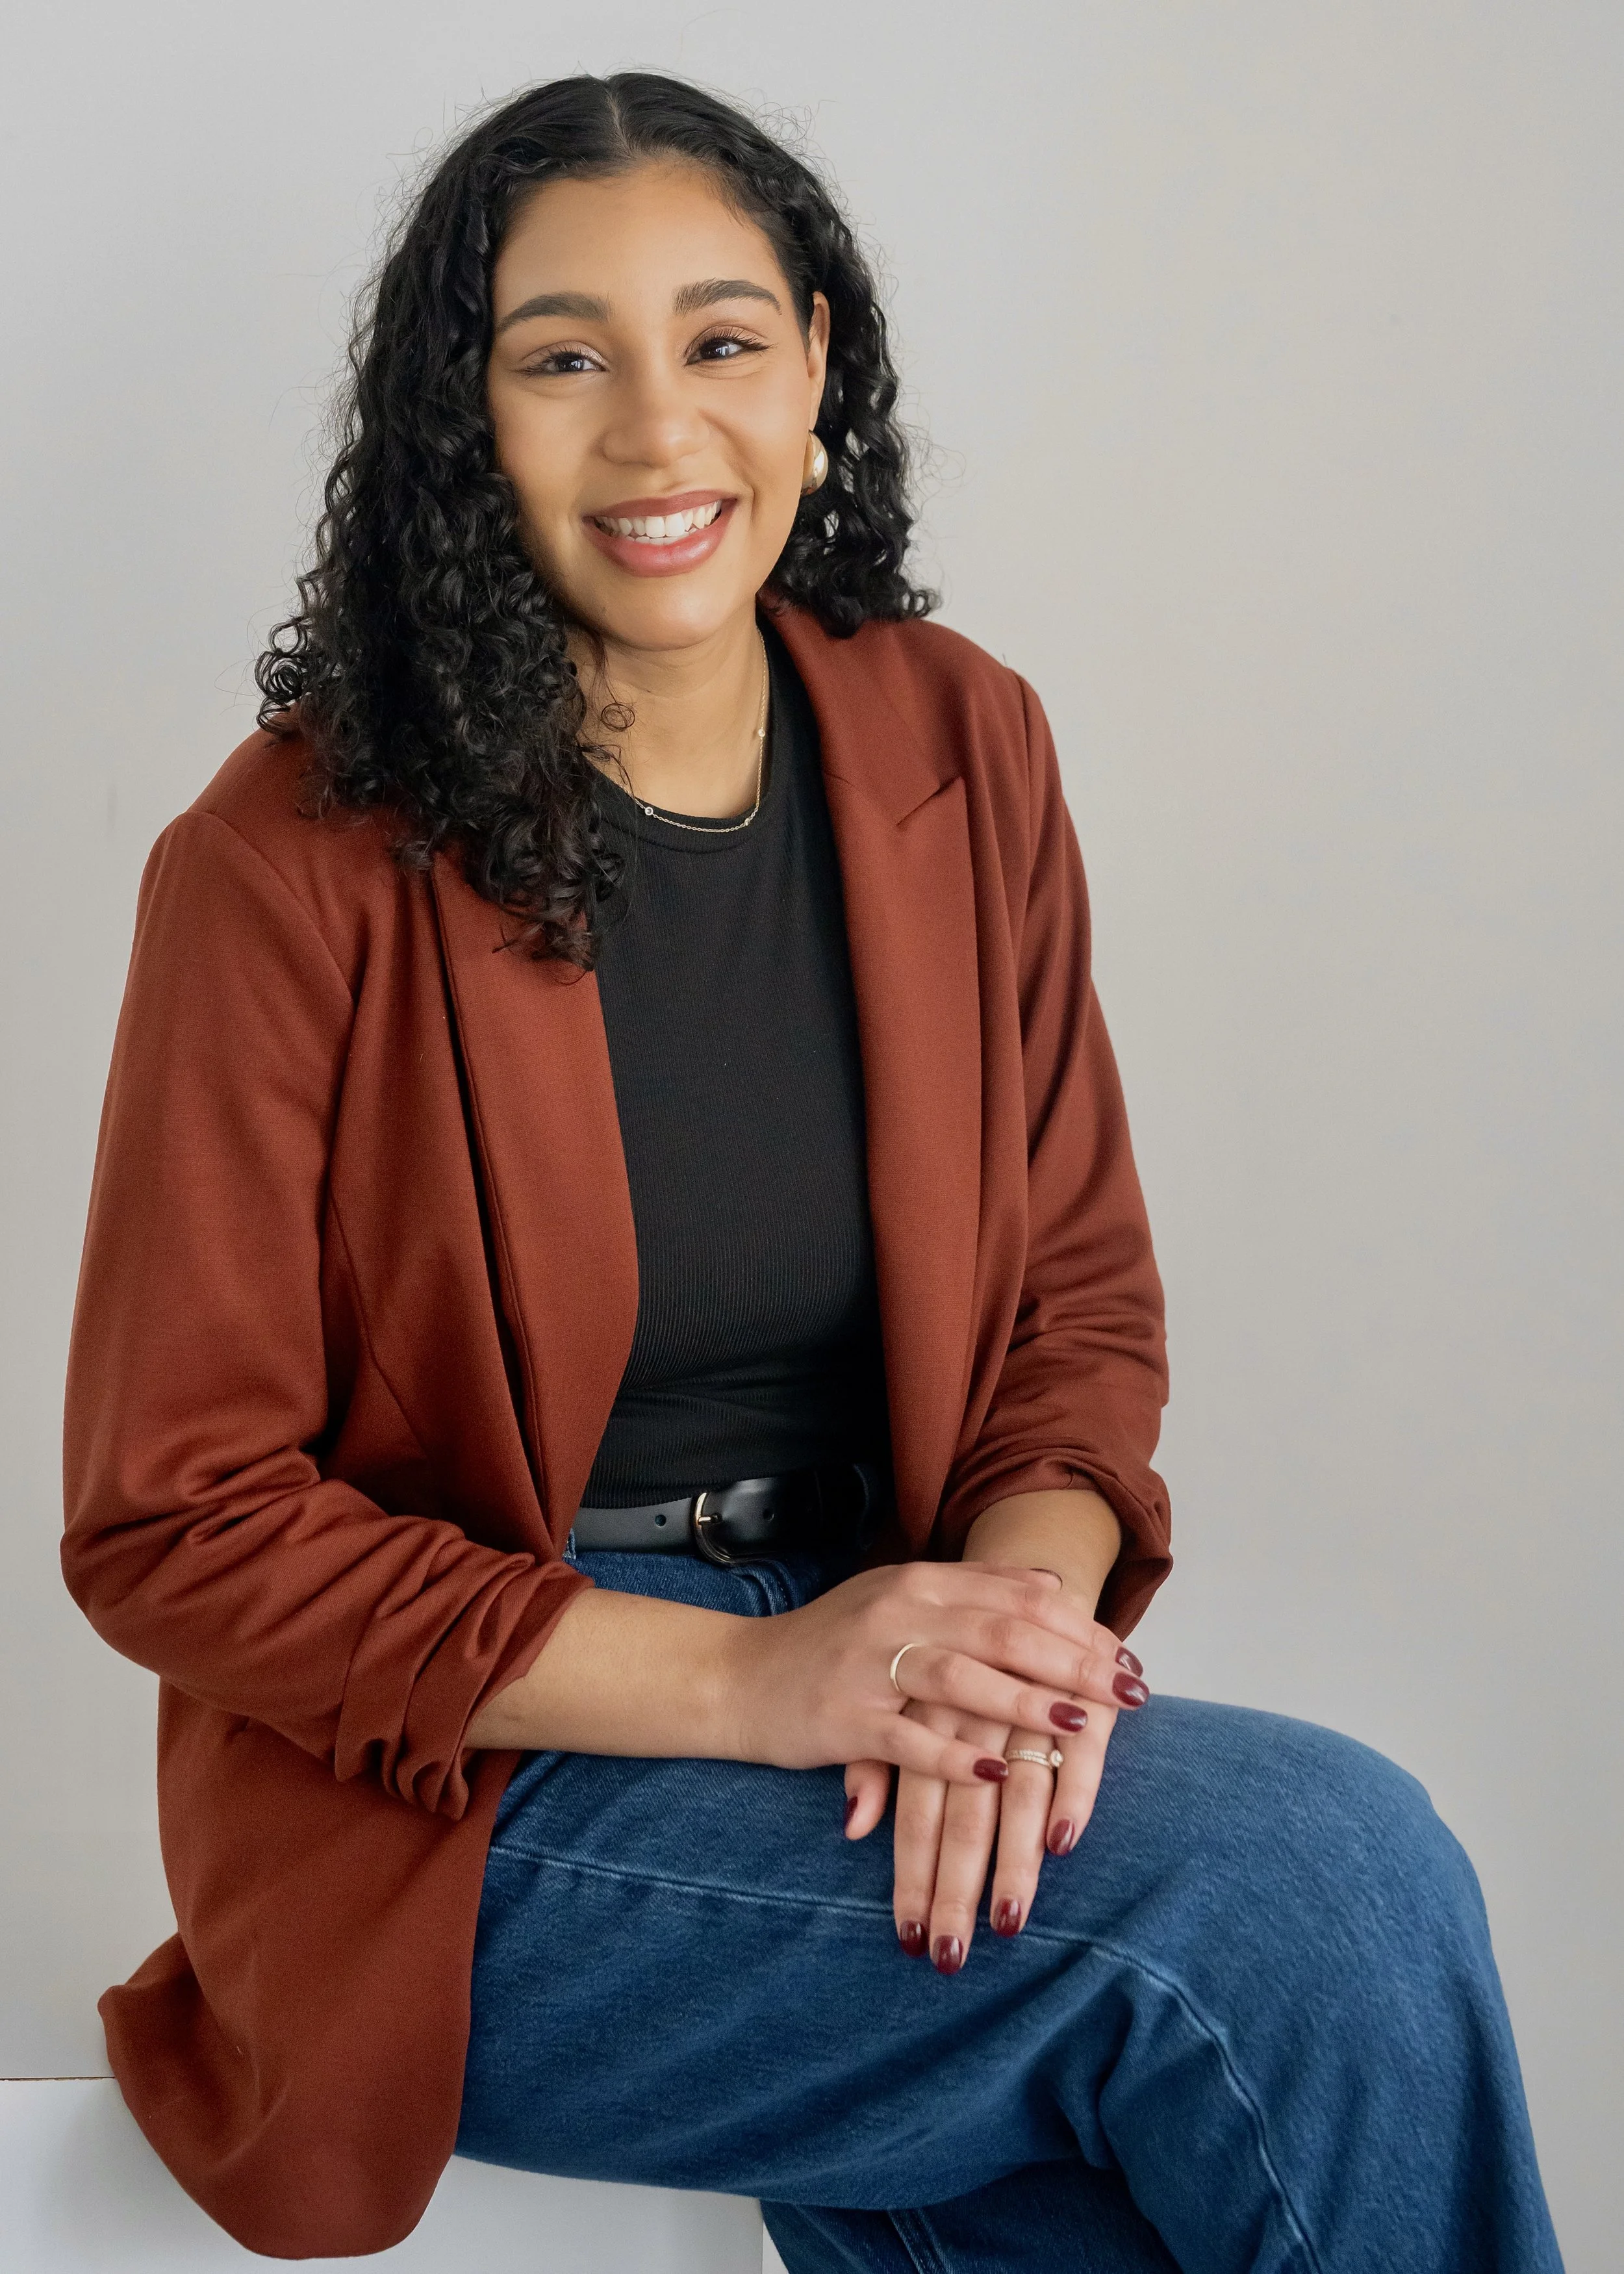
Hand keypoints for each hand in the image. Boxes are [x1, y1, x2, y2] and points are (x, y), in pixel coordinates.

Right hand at [838, 1487, 1147, 1968]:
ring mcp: (869, 1665)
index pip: (1017, 1596)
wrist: (738, 1677)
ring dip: (1023, 1703)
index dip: (1080, 1626)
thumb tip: (1052, 1585)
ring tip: (1078, 1725)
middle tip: (1130, 1692)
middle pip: (1001, 1631)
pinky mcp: (843, 1718)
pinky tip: (995, 1778)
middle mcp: (898, 1613)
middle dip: (1073, 1662)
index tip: (1129, 1657)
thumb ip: (971, 1593)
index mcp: (920, 1583)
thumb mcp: (900, 1600)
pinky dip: (952, 1759)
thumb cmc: (831, 1644)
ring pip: (959, 1679)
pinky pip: (906, 1740)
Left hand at [842, 1628, 1142, 1967]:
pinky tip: (1063, 1843)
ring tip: (1008, 1920)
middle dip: (956, 1888)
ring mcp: (1026, 1699)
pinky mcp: (1077, 1689)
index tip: (910, 1939)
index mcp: (922, 1714)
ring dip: (1014, 1862)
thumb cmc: (944, 1655)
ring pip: (1017, 1792)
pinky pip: (1078, 1753)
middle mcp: (970, 1709)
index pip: (915, 1810)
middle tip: (951, 1955)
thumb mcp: (900, 1702)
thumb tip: (852, 1827)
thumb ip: (877, 1763)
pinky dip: (1071, 1796)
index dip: (912, 1876)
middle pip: (961, 1813)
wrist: (1008, 1582)